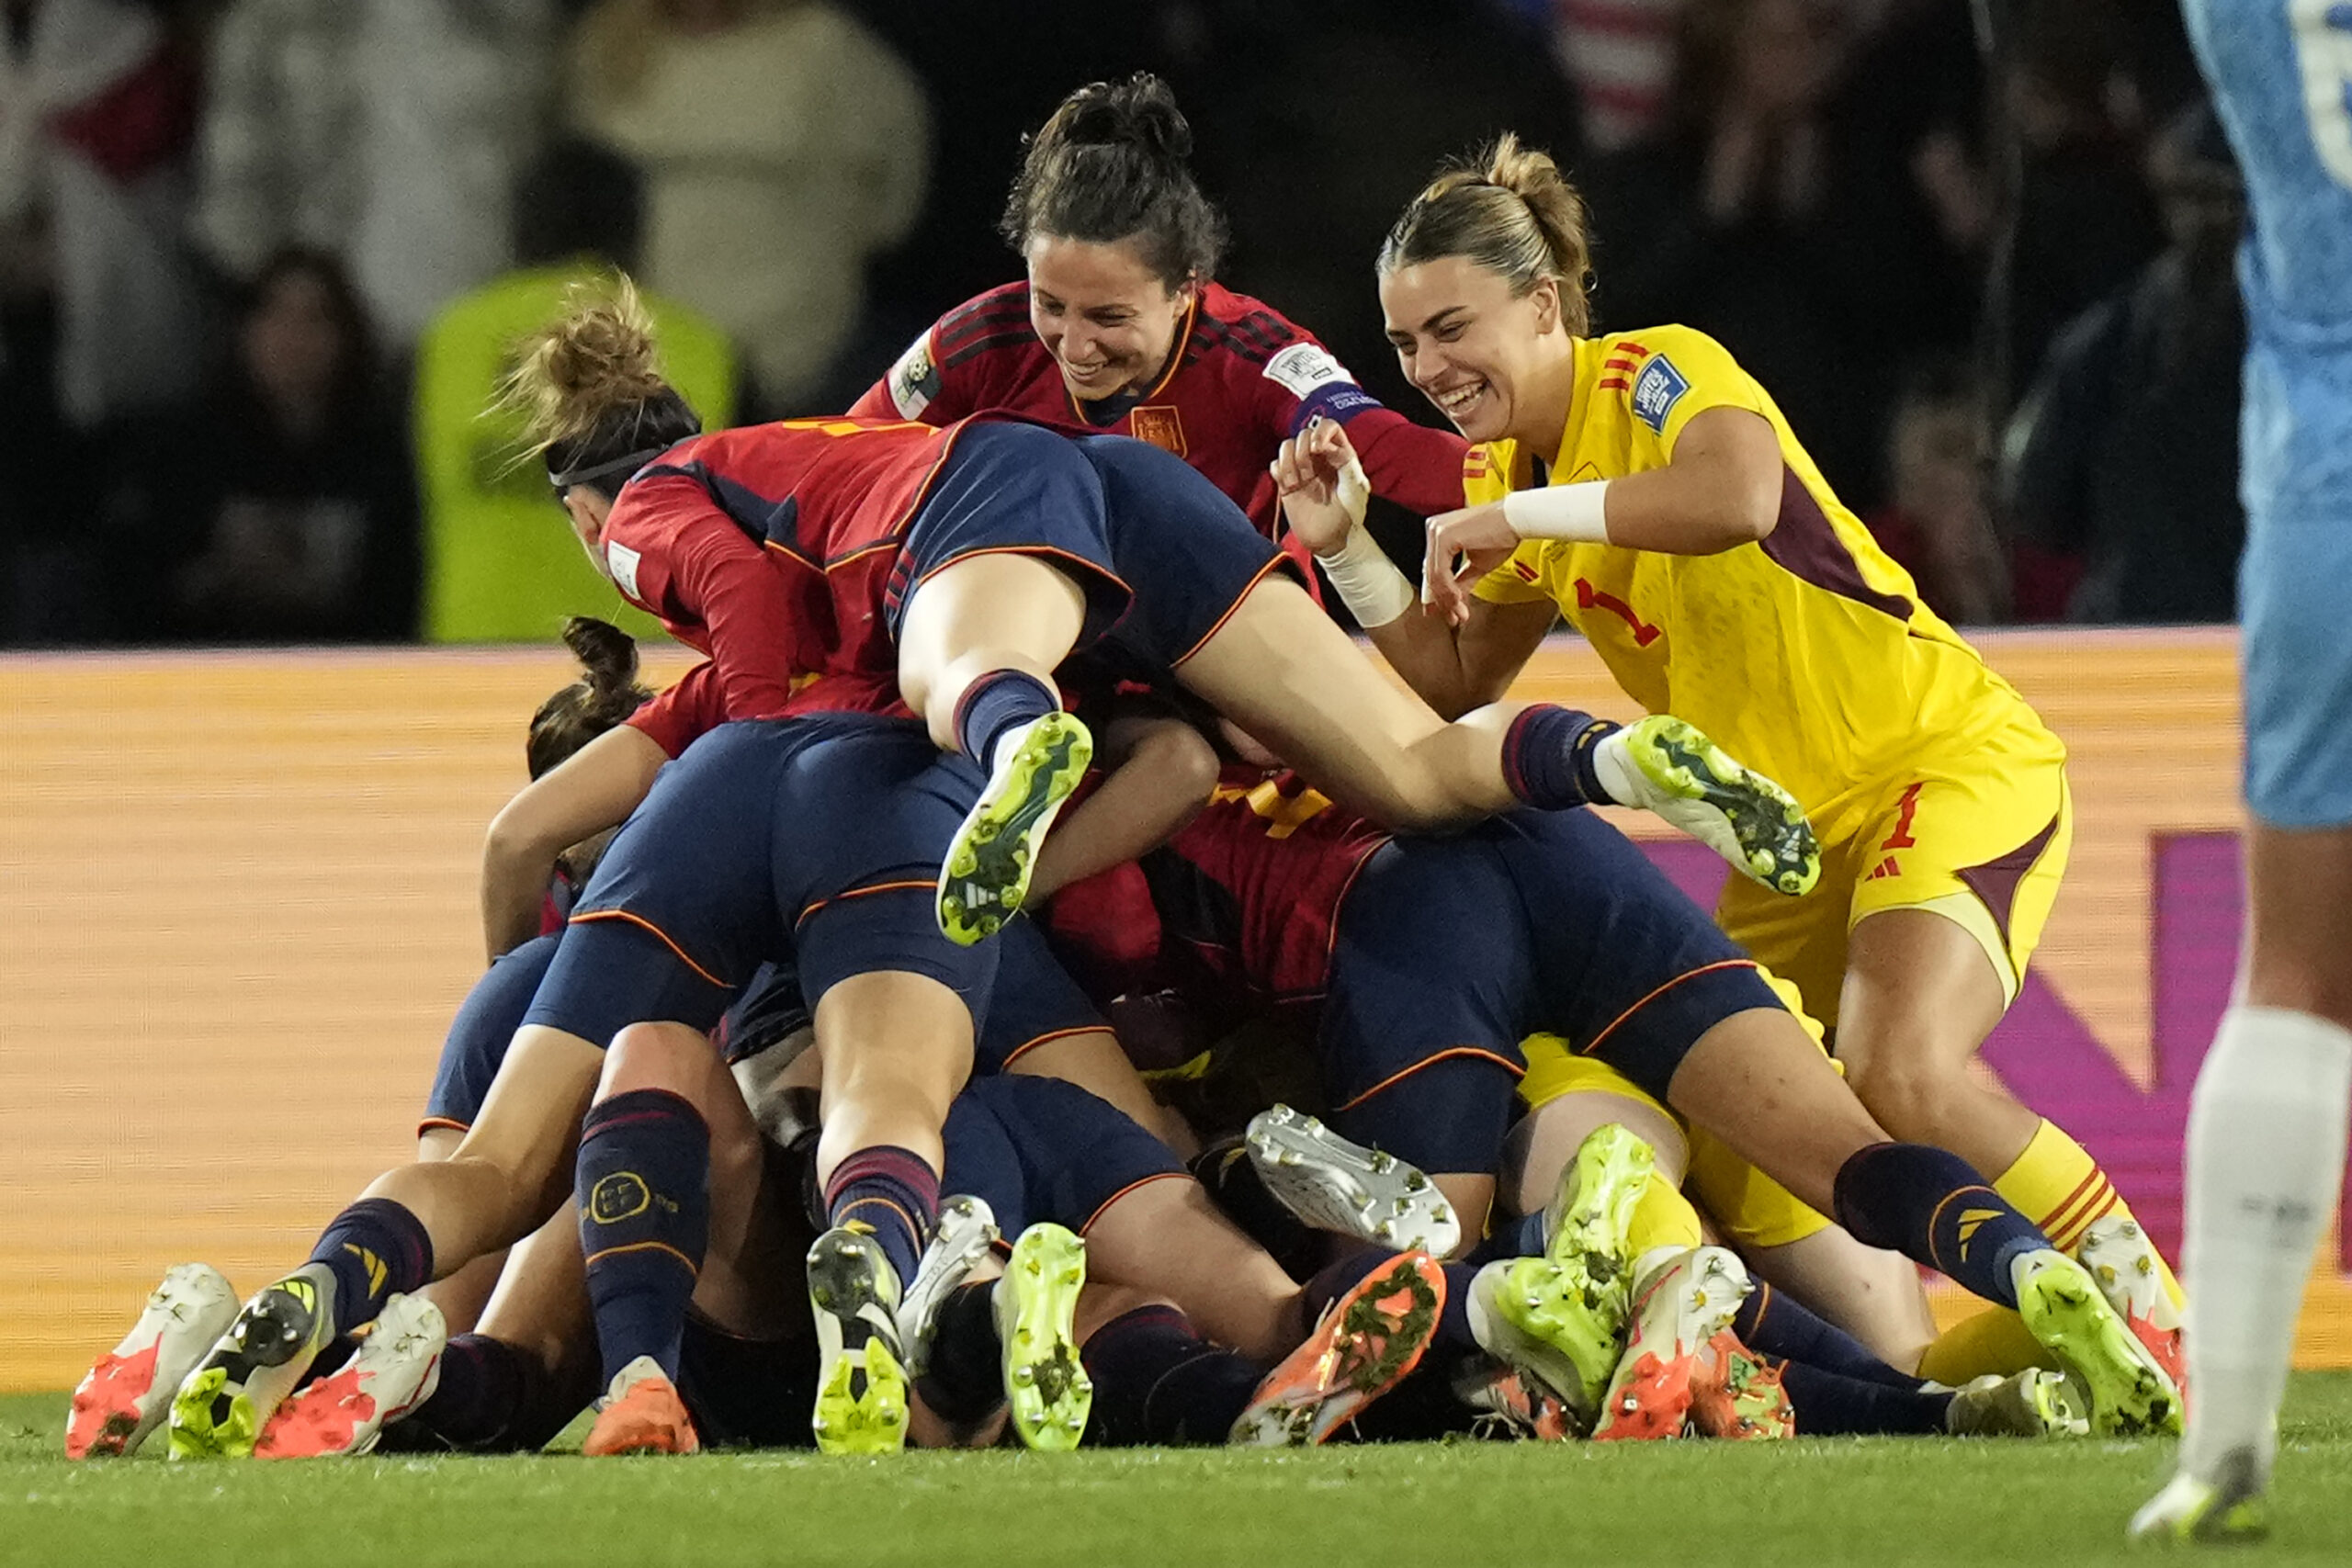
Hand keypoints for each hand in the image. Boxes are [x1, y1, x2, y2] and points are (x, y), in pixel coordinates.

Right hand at [1270, 415, 1367, 556]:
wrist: (1332, 540)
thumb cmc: (1349, 515)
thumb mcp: (1356, 488)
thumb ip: (1346, 462)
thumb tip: (1327, 446)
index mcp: (1339, 454)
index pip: (1328, 426)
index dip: (1320, 431)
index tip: (1318, 449)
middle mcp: (1319, 458)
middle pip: (1303, 433)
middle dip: (1303, 451)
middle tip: (1309, 474)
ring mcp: (1301, 470)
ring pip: (1285, 446)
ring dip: (1289, 462)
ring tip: (1298, 482)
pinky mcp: (1287, 483)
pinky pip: (1274, 465)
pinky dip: (1279, 472)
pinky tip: (1289, 487)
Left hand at [1421, 501, 1520, 625]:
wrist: (1517, 520)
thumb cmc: (1501, 535)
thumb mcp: (1477, 564)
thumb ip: (1462, 581)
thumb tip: (1454, 603)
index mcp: (1439, 532)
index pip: (1432, 568)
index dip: (1436, 594)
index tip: (1442, 613)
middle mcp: (1433, 529)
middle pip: (1431, 574)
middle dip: (1442, 601)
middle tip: (1452, 619)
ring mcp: (1436, 531)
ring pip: (1435, 576)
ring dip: (1447, 600)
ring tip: (1459, 614)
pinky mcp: (1444, 536)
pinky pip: (1441, 572)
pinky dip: (1449, 590)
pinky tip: (1459, 601)